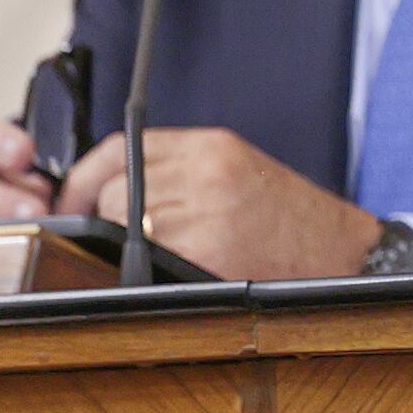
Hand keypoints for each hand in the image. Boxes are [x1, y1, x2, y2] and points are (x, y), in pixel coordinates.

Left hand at [56, 128, 385, 277]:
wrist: (344, 251)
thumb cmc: (285, 218)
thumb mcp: (232, 172)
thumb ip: (174, 170)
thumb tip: (99, 192)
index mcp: (210, 146)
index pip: (118, 147)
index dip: (81, 178)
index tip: (68, 202)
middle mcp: (206, 170)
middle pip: (113, 188)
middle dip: (104, 217)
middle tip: (111, 236)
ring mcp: (205, 208)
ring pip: (122, 222)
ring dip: (125, 241)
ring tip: (155, 251)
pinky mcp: (205, 248)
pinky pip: (147, 254)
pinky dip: (146, 264)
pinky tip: (169, 267)